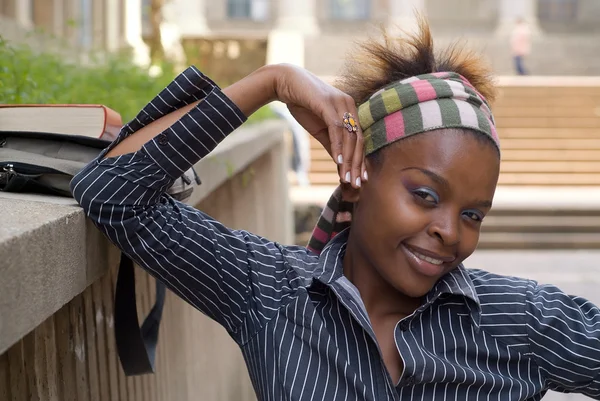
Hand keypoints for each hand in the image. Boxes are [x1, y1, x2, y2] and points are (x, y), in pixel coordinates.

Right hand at [274, 64, 365, 187]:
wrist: (285, 83)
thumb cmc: (302, 104)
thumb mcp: (319, 129)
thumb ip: (332, 143)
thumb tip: (341, 162)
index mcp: (350, 110)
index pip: (359, 139)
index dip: (360, 160)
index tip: (360, 179)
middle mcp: (349, 105)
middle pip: (358, 140)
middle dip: (357, 164)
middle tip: (357, 184)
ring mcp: (340, 103)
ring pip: (350, 136)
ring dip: (349, 160)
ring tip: (347, 178)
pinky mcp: (328, 104)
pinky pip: (337, 129)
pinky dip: (339, 146)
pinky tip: (339, 161)